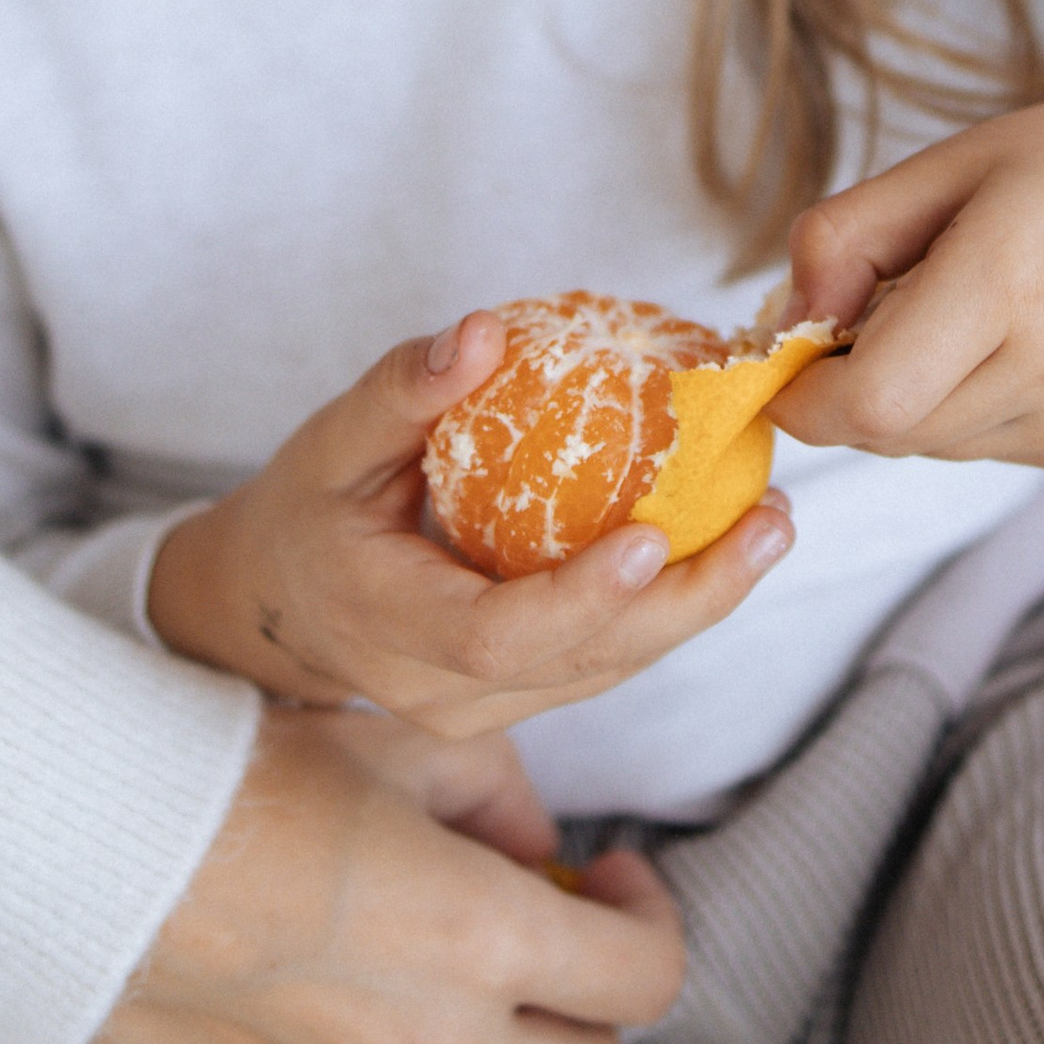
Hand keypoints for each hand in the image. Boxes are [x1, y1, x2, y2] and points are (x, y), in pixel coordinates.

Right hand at [90, 702, 685, 1043]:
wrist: (75, 849)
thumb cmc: (241, 771)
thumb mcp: (399, 743)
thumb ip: (498, 800)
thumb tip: (536, 850)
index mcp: (486, 943)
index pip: (645, 980)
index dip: (648, 919)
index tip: (607, 871)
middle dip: (589, 996)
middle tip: (547, 920)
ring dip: (494, 1030)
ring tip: (429, 942)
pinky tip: (334, 971)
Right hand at [147, 318, 794, 736]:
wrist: (272, 608)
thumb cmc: (303, 511)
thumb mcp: (327, 443)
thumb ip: (401, 391)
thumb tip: (485, 332)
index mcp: (388, 625)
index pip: (498, 633)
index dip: (582, 595)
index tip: (655, 535)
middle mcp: (441, 691)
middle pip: (583, 664)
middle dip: (689, 602)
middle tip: (770, 523)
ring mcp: (482, 711)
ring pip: (609, 669)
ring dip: (700, 604)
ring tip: (771, 524)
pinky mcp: (516, 701)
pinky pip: (604, 659)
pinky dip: (668, 606)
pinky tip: (727, 543)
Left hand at [771, 70, 1043, 469]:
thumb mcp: (947, 161)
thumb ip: (844, 238)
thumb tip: (785, 324)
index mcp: (1011, 280)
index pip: (868, 403)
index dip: (805, 392)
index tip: (790, 346)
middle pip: (886, 431)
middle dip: (847, 385)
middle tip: (870, 305)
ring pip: (925, 445)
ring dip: (904, 394)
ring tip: (955, 307)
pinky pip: (974, 446)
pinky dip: (956, 404)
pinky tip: (1003, 338)